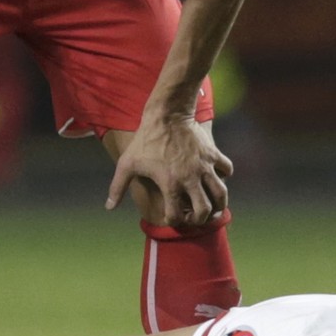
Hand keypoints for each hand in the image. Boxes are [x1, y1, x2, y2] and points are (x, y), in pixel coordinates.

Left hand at [105, 118, 231, 225]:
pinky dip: (224, 175)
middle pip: (204, 210)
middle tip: (195, 215)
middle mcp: (190, 178)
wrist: (166, 114)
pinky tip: (215, 175)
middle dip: (200, 218)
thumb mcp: (127, 163)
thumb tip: (108, 207)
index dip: (174, 221)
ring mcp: (204, 166)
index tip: (173, 217)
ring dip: (218, 203)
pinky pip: (226, 169)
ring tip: (212, 204)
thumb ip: (117, 187)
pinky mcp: (212, 153)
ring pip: (221, 194)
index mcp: (170, 184)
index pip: (176, 216)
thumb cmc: (145, 140)